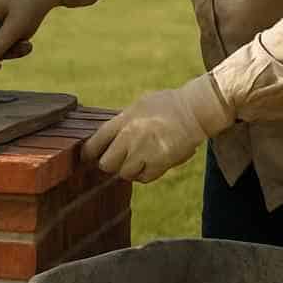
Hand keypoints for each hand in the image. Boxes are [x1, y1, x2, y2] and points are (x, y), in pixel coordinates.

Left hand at [83, 76, 233, 182]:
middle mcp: (130, 137)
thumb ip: (123, 121)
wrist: (194, 111)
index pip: (95, 142)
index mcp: (123, 120)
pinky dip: (144, 175)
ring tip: (138, 160)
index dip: (88, 153)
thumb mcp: (140, 105)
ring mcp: (144, 152)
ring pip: (125, 174)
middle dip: (110, 164)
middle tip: (116, 160)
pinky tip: (150, 163)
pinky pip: (143, 178)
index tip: (88, 157)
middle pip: (106, 164)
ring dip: (129, 170)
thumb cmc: (168, 105)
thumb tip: (109, 135)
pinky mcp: (159, 163)